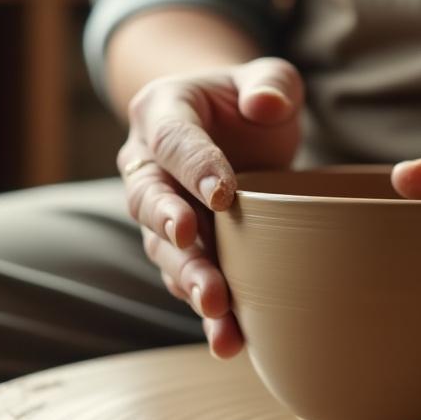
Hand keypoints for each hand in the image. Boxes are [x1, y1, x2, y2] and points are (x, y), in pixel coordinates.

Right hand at [117, 57, 303, 358]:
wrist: (240, 132)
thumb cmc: (254, 101)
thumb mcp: (269, 80)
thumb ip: (272, 83)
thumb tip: (267, 105)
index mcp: (162, 113)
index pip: (173, 140)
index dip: (195, 166)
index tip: (224, 194)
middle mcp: (148, 164)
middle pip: (150, 199)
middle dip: (170, 226)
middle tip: (192, 244)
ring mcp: (161, 210)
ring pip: (164, 250)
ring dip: (188, 279)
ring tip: (216, 307)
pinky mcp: (182, 248)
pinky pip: (186, 279)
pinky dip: (205, 310)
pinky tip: (230, 339)